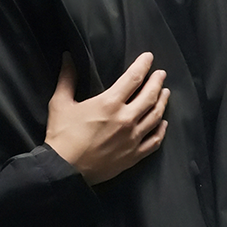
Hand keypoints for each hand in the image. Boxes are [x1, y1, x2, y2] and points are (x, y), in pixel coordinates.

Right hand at [45, 51, 168, 184]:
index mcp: (109, 103)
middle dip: (157, 82)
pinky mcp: (133, 155)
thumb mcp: (60, 103)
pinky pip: (154, 141)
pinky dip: (161, 131)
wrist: (64, 169)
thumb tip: (68, 57)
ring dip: (162, 102)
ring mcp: (132, 138)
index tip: (149, 57)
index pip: (133, 78)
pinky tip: (163, 124)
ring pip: (155, 116)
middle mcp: (126, 119)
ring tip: (166, 93)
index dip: (143, 65)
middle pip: (150, 96)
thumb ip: (67, 78)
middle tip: (161, 74)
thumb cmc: (62, 136)